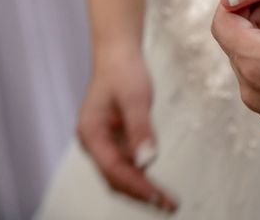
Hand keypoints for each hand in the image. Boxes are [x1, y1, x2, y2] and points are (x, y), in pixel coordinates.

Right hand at [77, 46, 176, 211]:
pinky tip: (157, 185)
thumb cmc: (124, 71)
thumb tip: (148, 162)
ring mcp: (104, 142)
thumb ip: (141, 129)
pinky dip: (142, 176)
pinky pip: (128, 164)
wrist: (118, 54)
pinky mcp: (116, 139)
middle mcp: (94, 142)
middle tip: (169, 206)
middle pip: (115, 178)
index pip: (114, 169)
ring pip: (121, 174)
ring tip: (167, 202)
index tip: (158, 198)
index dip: (137, 185)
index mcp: (91, 133)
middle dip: (140, 194)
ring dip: (142, 189)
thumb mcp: (135, 97)